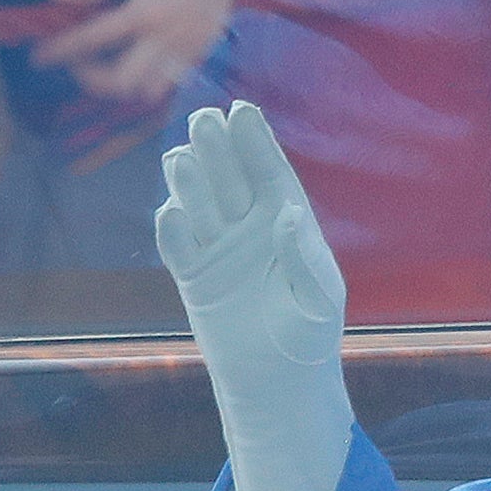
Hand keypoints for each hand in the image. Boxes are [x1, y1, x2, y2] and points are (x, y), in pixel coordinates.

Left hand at [33, 0, 251, 102]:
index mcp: (142, 12)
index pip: (91, 41)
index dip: (59, 51)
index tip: (39, 57)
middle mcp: (166, 38)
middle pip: (120, 82)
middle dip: (92, 79)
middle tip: (80, 64)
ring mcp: (187, 48)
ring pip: (149, 91)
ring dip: (125, 85)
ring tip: (110, 67)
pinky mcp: (203, 51)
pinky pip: (173, 81)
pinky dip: (151, 80)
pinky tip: (141, 62)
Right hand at [157, 101, 353, 490]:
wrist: (281, 381)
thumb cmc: (311, 334)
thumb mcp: (319, 295)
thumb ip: (302, 255)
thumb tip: (284, 214)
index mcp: (288, 223)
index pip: (270, 174)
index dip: (256, 143)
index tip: (243, 110)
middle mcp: (250, 229)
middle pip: (230, 180)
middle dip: (218, 149)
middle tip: (204, 118)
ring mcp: (219, 251)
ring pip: (201, 206)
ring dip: (191, 181)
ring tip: (182, 156)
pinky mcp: (194, 278)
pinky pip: (180, 248)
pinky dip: (173, 230)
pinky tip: (171, 210)